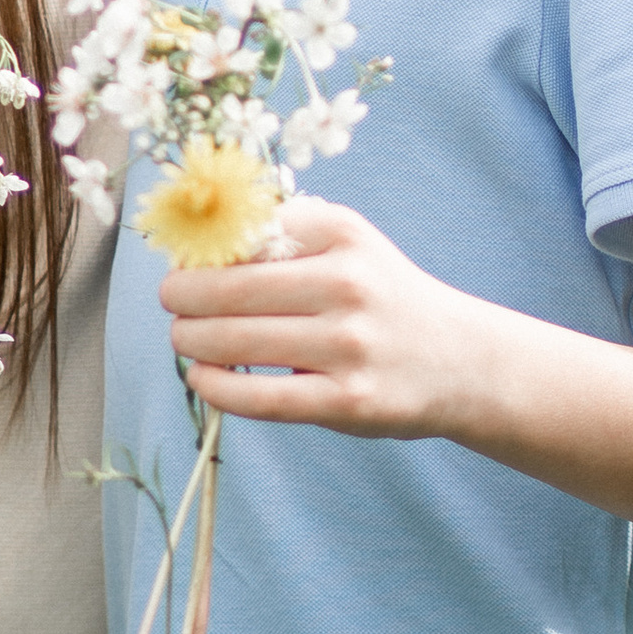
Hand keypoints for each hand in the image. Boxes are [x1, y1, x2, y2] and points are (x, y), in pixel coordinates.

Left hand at [160, 197, 489, 439]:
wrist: (460, 360)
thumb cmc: (383, 298)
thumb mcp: (348, 245)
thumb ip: (282, 237)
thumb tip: (194, 248)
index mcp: (341, 233)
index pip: (244, 233)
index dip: (201, 250)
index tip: (186, 261)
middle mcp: (347, 283)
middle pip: (229, 289)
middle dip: (182, 297)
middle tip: (172, 303)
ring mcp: (348, 345)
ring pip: (237, 341)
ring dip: (190, 341)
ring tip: (183, 340)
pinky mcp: (346, 400)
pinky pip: (260, 397)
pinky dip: (216, 387)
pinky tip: (201, 378)